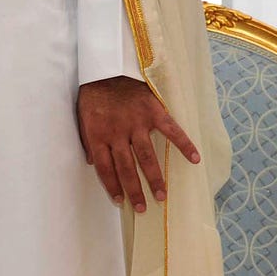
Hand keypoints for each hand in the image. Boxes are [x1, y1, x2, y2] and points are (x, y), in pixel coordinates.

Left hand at [77, 76, 200, 211]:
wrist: (108, 66)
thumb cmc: (93, 93)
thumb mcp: (81, 116)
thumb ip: (87, 139)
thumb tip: (92, 162)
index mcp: (98, 134)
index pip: (105, 167)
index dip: (112, 185)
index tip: (120, 201)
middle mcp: (117, 132)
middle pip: (126, 167)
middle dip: (135, 190)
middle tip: (144, 208)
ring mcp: (136, 123)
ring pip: (147, 157)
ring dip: (155, 178)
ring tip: (163, 196)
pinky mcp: (153, 112)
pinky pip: (171, 131)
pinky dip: (184, 144)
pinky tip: (195, 159)